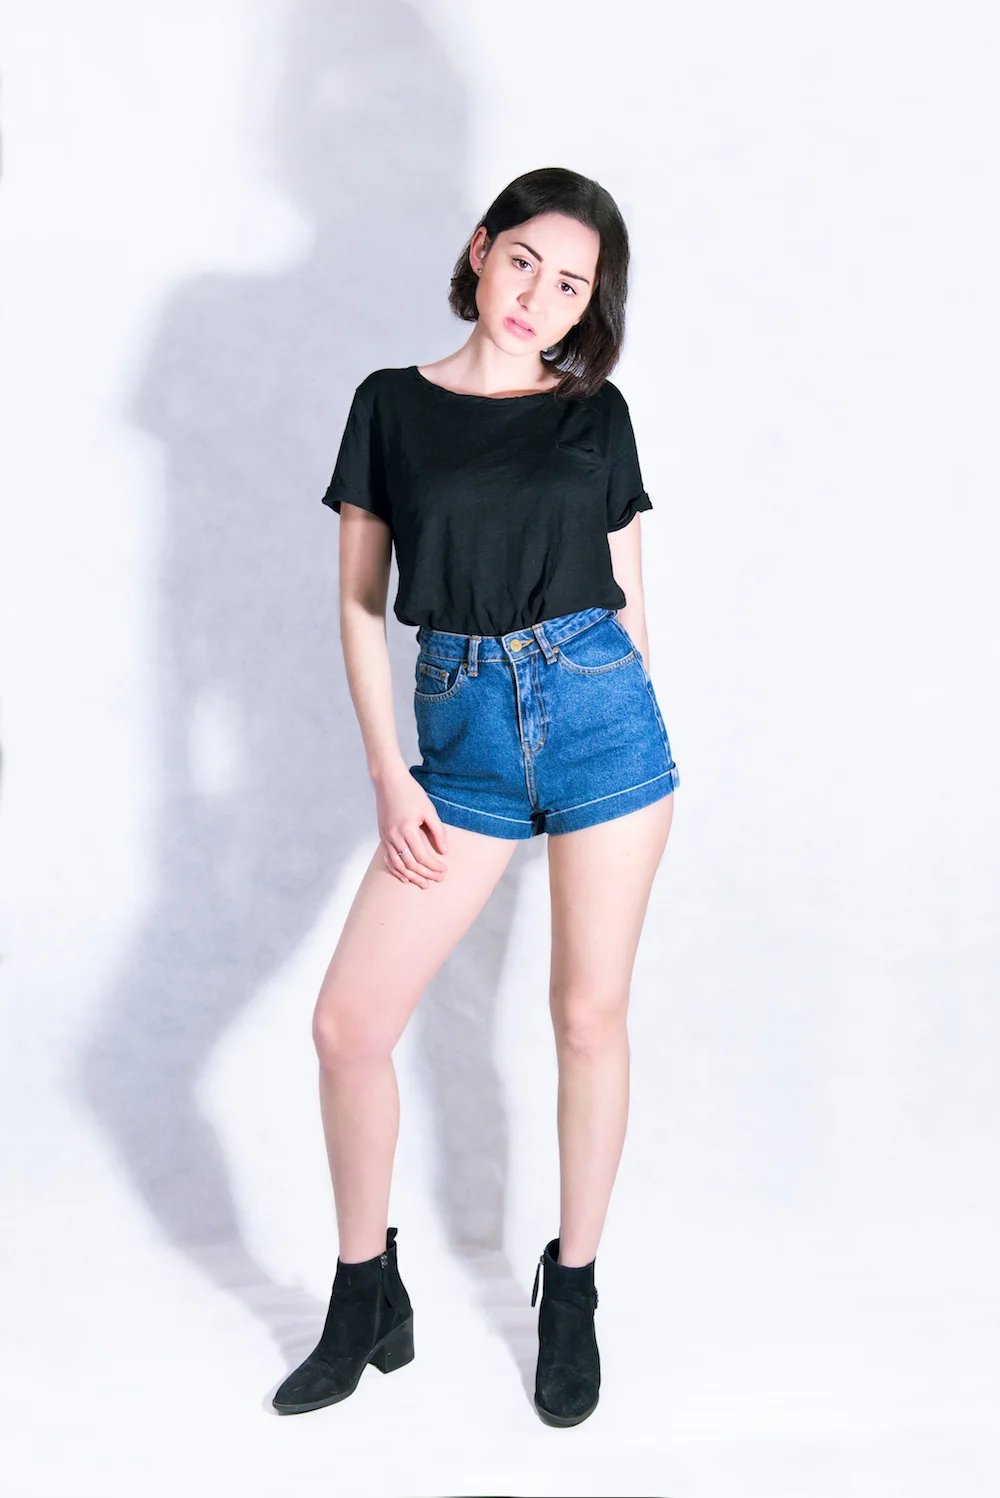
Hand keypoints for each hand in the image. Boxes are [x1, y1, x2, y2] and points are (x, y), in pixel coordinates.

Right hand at [373, 764, 449, 886]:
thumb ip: (438, 830)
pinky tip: (404, 877)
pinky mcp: (382, 836)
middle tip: (438, 880)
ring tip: (424, 884)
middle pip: (410, 864)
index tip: (445, 871)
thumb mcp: (429, 809)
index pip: (422, 857)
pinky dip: (396, 870)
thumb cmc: (411, 793)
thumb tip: (445, 851)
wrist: (388, 781)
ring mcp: (386, 837)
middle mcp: (394, 836)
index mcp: (407, 829)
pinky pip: (388, 858)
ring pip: (398, 865)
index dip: (434, 867)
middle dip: (425, 874)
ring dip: (412, 877)